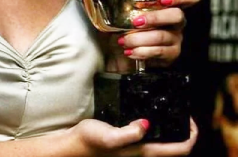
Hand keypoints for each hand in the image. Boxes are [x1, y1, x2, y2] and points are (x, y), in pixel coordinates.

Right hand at [67, 117, 197, 155]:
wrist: (72, 145)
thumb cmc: (89, 142)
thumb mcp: (109, 136)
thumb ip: (130, 132)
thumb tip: (147, 124)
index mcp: (145, 151)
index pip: (181, 149)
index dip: (192, 135)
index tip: (190, 119)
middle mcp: (144, 152)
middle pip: (175, 148)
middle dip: (184, 131)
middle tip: (183, 113)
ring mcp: (136, 148)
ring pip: (164, 142)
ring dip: (171, 129)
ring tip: (169, 112)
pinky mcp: (128, 141)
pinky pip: (151, 136)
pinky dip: (157, 127)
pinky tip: (148, 115)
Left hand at [117, 0, 200, 66]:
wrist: (120, 52)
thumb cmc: (123, 27)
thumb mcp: (121, 11)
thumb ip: (122, 0)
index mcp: (168, 4)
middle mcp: (176, 20)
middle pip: (177, 16)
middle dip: (155, 18)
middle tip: (136, 21)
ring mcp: (176, 37)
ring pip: (164, 36)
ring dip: (141, 38)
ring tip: (124, 40)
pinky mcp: (171, 53)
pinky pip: (160, 51)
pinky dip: (143, 51)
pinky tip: (131, 51)